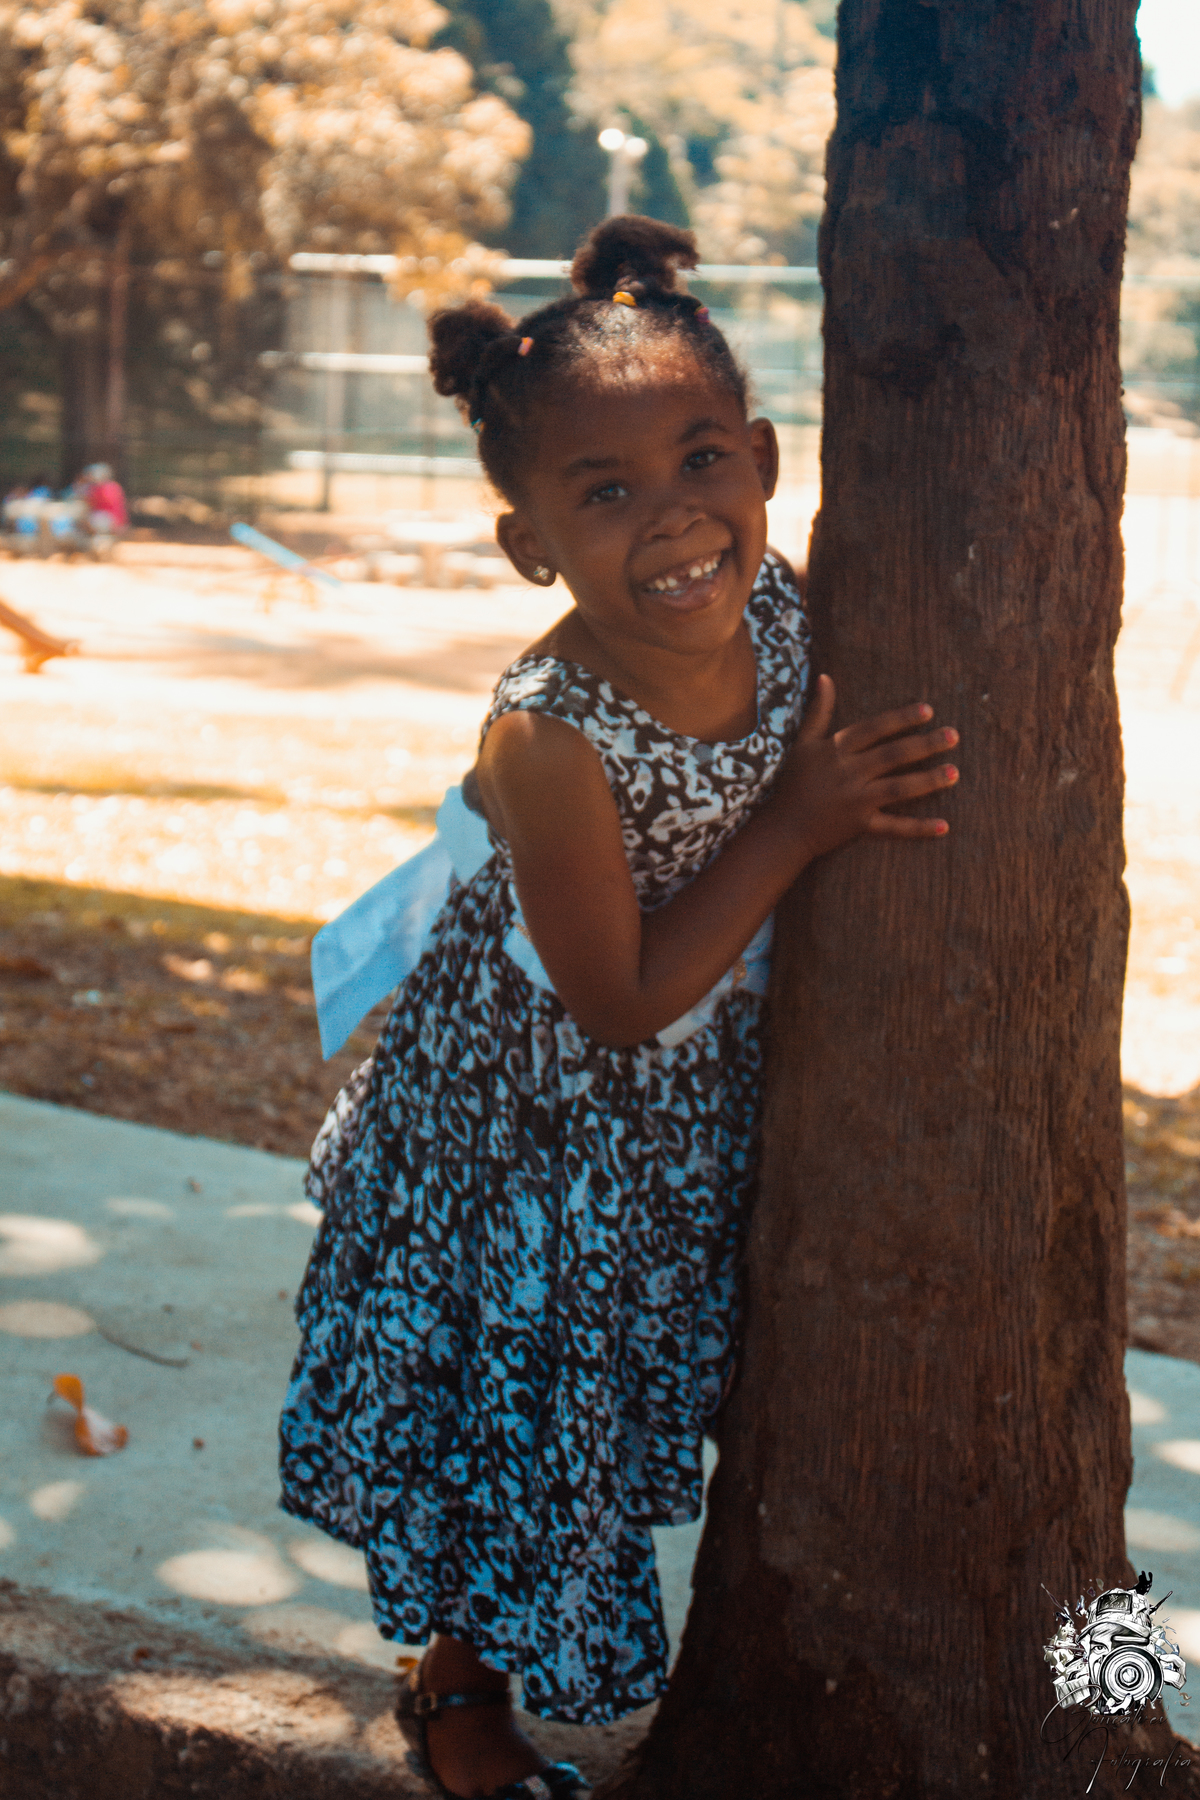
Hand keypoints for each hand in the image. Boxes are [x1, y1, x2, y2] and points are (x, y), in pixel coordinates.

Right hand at [773, 674, 958, 861]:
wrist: (783, 828)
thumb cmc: (794, 783)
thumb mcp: (803, 743)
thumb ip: (819, 711)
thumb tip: (825, 677)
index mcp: (836, 750)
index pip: (874, 729)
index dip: (901, 719)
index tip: (928, 711)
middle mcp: (848, 773)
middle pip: (892, 755)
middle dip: (924, 745)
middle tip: (954, 736)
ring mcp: (855, 800)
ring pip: (898, 788)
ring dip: (927, 780)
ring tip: (954, 772)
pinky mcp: (860, 826)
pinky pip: (893, 827)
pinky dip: (918, 828)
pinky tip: (944, 826)